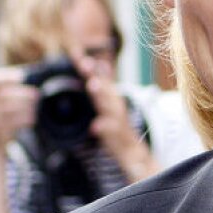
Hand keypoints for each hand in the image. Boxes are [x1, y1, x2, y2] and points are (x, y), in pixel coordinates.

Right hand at [0, 66, 38, 151]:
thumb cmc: (7, 113)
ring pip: (2, 110)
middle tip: (37, 95)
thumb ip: (19, 89)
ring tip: (35, 108)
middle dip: (20, 94)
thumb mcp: (9, 100)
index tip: (23, 77)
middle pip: (0, 94)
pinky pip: (5, 124)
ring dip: (22, 108)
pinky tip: (31, 120)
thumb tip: (41, 78)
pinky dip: (20, 121)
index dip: (6, 77)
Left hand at [75, 55, 159, 182]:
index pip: (100, 81)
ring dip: (102, 95)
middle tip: (84, 62)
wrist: (136, 158)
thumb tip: (100, 67)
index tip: (76, 54)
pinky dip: (106, 128)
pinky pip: (114, 134)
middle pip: (106, 89)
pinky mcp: (122, 140)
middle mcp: (118, 110)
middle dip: (96, 75)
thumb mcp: (110, 110)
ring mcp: (121, 124)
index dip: (90, 68)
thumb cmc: (119, 133)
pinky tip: (96, 126)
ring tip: (92, 84)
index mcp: (112, 102)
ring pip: (111, 107)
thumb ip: (104, 90)